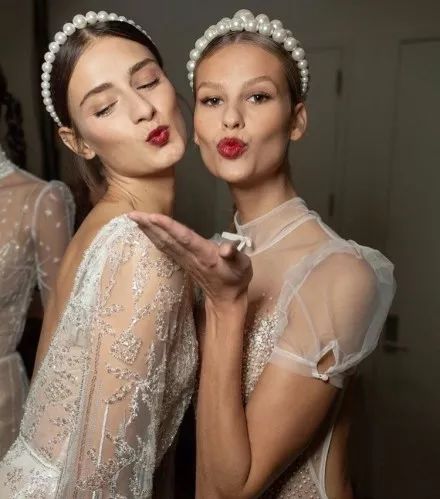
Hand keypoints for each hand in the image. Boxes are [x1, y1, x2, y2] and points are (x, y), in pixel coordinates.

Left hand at [129, 212, 252, 307]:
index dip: (169, 227)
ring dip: (148, 231)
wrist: (227, 299)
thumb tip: (226, 248)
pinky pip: (166, 248)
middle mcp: (192, 257)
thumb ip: (235, 255)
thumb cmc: (236, 279)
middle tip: (133, 214)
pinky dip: (154, 238)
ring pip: (164, 244)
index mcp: (206, 255)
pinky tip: (146, 231)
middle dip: (150, 227)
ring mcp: (185, 261)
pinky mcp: (182, 262)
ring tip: (134, 218)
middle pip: (168, 240)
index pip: (185, 238)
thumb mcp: (243, 266)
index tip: (153, 217)